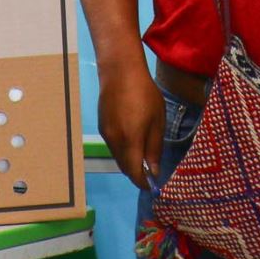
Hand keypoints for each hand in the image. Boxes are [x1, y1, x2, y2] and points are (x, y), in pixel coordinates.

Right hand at [97, 56, 163, 191]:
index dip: (143, 183)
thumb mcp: (157, 120)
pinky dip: (123, 150)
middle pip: (125, 167)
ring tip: (143, 153)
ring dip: (129, 161)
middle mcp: (115, 142)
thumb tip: (154, 171)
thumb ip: (154, 147)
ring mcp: (106, 135)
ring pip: (118, 157)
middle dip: (137, 173)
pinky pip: (113, 146)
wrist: (120, 72)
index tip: (153, 186)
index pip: (135, 173)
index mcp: (131, 141)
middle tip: (151, 170)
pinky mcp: (102, 127)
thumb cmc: (145, 94)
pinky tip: (132, 138)